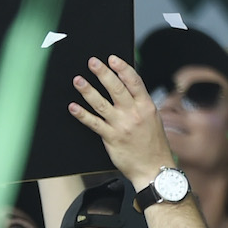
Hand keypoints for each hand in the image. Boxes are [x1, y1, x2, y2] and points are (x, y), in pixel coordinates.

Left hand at [68, 55, 174, 182]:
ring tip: (78, 80)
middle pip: (116, 88)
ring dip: (88, 91)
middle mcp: (134, 114)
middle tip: (92, 62)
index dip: (122, 68)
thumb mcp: (154, 120)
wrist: (154, 169)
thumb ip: (140, 105)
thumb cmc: (154, 145)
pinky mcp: (111, 138)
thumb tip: (127, 89)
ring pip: (102, 104)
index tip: (112, 59)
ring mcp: (121, 126)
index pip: (134, 82)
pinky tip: (73, 107)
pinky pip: (94, 124)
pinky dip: (82, 115)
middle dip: (103, 73)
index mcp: (147, 107)